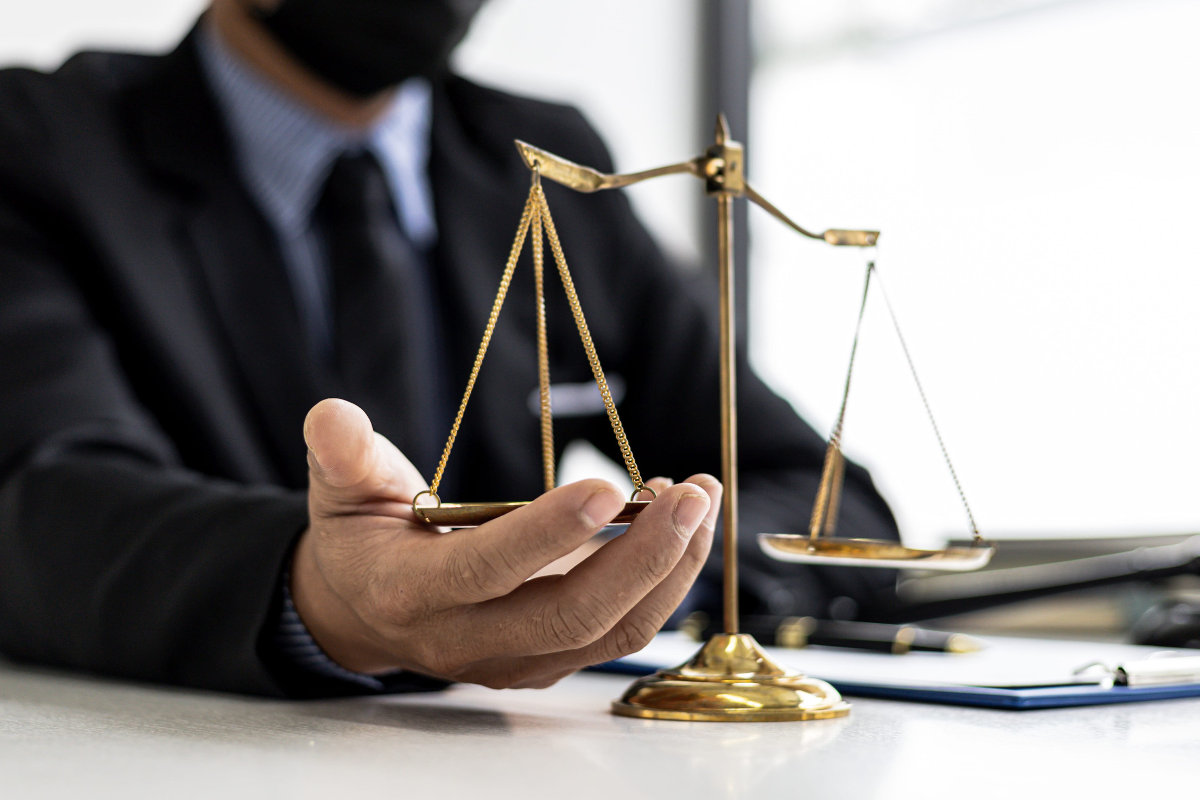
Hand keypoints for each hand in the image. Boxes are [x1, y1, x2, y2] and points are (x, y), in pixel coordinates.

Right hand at [291, 398, 719, 688]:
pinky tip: (681, 529)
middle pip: (570, 615)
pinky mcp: (546, 659)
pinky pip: (618, 636)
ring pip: (608, 634)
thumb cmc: (362, 539)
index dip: (548, 535)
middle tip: (691, 493)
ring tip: (700, 502)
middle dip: (643, 556)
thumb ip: (342, 454)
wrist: (366, 609)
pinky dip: (661, 585)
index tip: (609, 487)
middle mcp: (467, 639)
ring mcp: (513, 658)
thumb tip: (333, 415)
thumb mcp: (340, 489)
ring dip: (668, 570)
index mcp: (412, 592)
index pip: (488, 570)